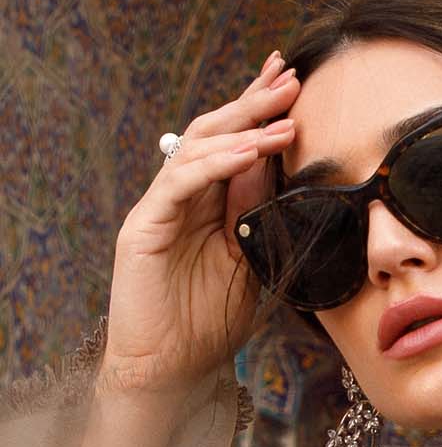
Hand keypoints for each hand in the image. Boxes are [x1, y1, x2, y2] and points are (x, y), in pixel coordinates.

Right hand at [100, 51, 300, 399]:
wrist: (170, 369)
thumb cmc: (209, 324)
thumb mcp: (250, 262)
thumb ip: (260, 216)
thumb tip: (280, 167)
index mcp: (208, 204)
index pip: (236, 144)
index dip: (261, 111)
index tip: (293, 82)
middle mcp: (181, 196)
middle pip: (216, 133)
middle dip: (253, 104)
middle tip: (287, 77)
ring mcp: (160, 208)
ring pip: (198, 150)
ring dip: (243, 132)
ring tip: (282, 121)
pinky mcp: (143, 227)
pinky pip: (179, 182)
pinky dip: (214, 164)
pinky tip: (246, 154)